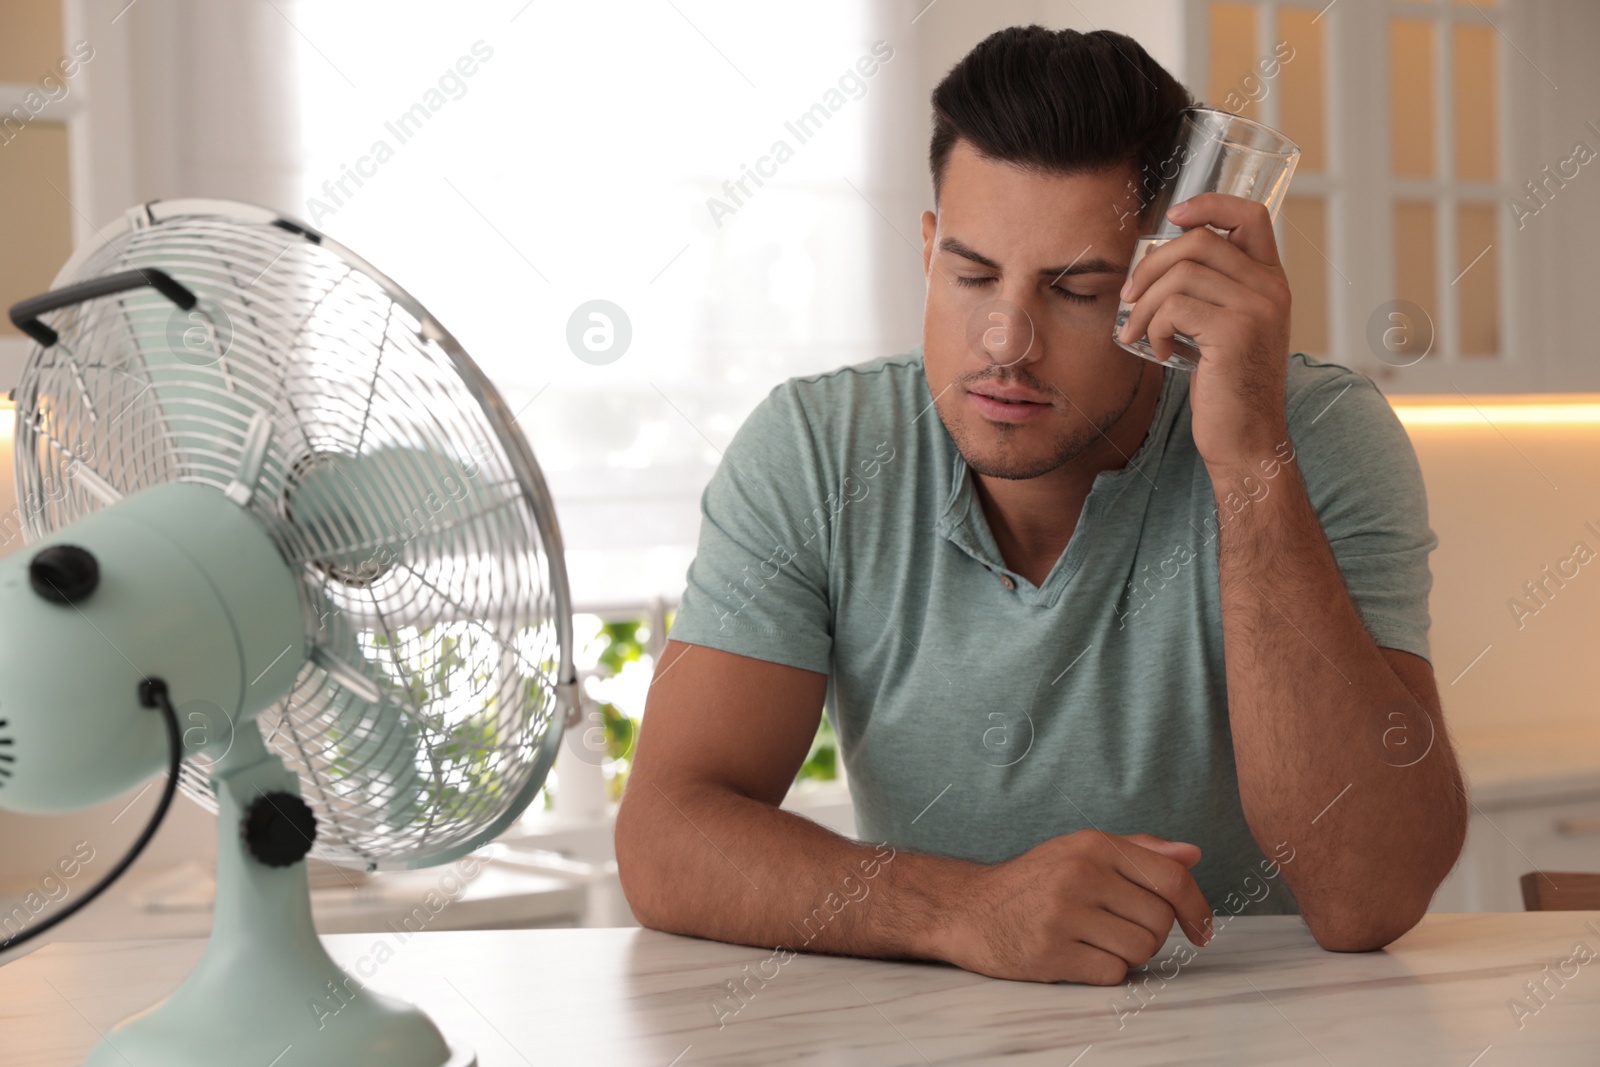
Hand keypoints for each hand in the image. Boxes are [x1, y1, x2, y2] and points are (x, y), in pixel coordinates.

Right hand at [938, 829, 1213, 983]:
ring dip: (1128, 955)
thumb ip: (1138, 851)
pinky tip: (1079, 956)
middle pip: (1159, 921)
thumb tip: (1192, 855)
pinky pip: (1113, 974)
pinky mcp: (1050, 952)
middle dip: (1150, 934)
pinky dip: (1105, 971)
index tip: (1201, 930)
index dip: (1197, 908)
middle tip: (1118, 929)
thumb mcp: (1080, 851)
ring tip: (1096, 941)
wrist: (968, 908)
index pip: (1171, 878)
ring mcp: (1063, 914)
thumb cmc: (1033, 881)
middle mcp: (1079, 874)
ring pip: (1141, 950)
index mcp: (1093, 845)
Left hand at [1116, 193, 1291, 471]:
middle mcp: (1271, 288)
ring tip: (1138, 334)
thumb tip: (1158, 263)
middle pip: (1199, 241)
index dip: (1209, 204)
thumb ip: (1210, 294)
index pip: (1251, 215)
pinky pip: (1174, 307)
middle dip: (1151, 266)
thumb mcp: (1225, 330)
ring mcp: (1256, 309)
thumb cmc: (1228, 388)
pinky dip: (1154, 327)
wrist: (1247, 440)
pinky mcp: (1234, 333)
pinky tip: (1161, 352)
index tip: (1172, 217)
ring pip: (1180, 274)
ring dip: (1145, 305)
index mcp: (1271, 281)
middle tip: (1130, 298)